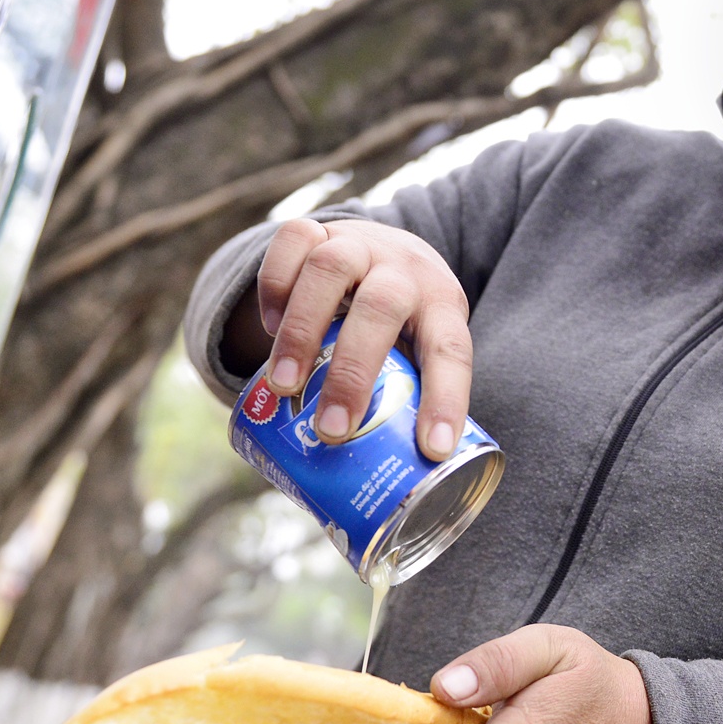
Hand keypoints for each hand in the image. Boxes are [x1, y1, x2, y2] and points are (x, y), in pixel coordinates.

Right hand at [235, 218, 471, 460]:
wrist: (383, 246)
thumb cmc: (403, 323)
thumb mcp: (419, 351)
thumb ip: (402, 400)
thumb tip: (374, 494)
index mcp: (442, 305)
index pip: (453, 350)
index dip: (446, 399)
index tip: (432, 449)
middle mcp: (403, 269)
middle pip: (383, 308)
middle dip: (353, 372)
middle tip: (330, 430)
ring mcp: (358, 244)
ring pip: (331, 269)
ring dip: (302, 330)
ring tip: (284, 387)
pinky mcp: (316, 230)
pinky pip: (291, 242)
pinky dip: (274, 286)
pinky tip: (269, 327)